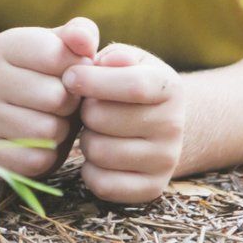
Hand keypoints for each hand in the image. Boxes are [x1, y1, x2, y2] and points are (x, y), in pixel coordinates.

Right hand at [0, 17, 99, 176]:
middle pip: (55, 97)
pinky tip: (40, 143)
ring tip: (53, 121)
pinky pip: (35, 160)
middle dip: (71, 104)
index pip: (57, 56)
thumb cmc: (47, 75)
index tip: (74, 73)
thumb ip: (80, 34)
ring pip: (47, 132)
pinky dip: (47, 156)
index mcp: (2, 46)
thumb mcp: (61, 47)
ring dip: (61, 131)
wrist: (5, 108)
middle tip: (64, 103)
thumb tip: (84, 41)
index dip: (80, 69)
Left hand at [64, 42, 183, 202]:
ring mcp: (166, 160)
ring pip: (98, 152)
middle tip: (90, 109)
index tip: (69, 77)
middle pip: (102, 119)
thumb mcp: (124, 59)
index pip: (133, 86)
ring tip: (97, 131)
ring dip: (86, 141)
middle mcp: (174, 125)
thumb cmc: (126, 84)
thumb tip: (106, 60)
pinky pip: (102, 184)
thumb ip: (111, 53)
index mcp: (168, 87)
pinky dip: (90, 171)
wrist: (158, 124)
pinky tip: (99, 157)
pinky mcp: (152, 188)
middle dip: (84, 112)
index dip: (92, 81)